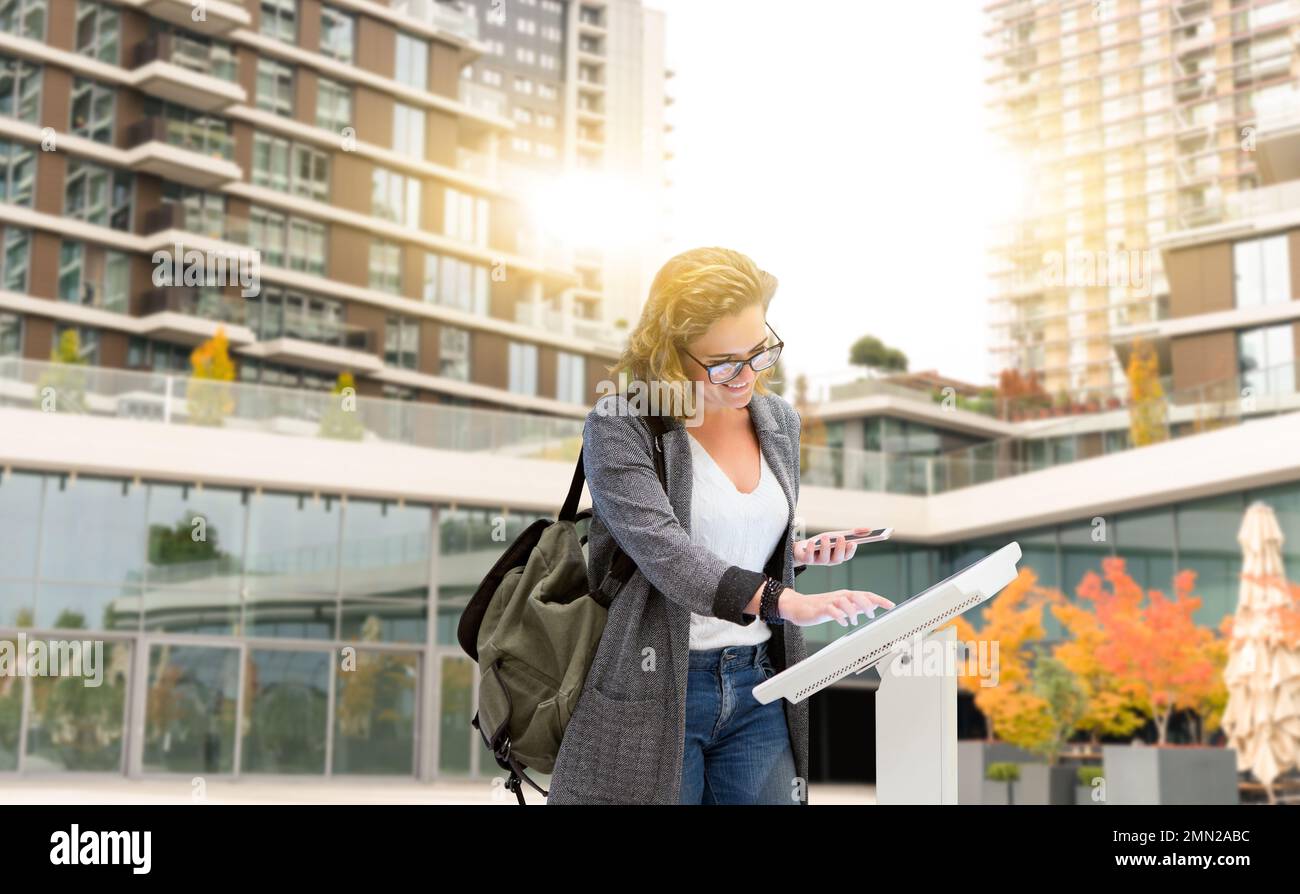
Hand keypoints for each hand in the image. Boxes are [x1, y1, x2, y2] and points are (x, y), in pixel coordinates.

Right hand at [778, 588, 894, 627]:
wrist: (798, 606)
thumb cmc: (820, 607)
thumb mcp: (841, 606)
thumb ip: (856, 606)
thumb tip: (872, 606)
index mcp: (846, 595)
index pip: (866, 595)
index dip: (879, 599)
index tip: (891, 605)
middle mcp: (840, 596)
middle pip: (857, 595)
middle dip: (867, 604)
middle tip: (871, 616)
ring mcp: (830, 601)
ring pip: (845, 601)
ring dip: (852, 611)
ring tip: (854, 622)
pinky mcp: (821, 608)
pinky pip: (832, 610)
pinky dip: (839, 616)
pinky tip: (842, 623)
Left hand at [793, 527, 876, 565]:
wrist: (802, 547)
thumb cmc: (822, 542)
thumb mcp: (836, 536)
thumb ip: (852, 533)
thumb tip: (869, 529)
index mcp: (838, 555)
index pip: (847, 556)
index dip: (851, 551)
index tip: (853, 543)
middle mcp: (830, 560)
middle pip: (837, 558)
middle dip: (840, 548)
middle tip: (841, 537)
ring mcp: (818, 561)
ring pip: (824, 558)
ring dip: (826, 546)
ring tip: (826, 536)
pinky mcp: (807, 560)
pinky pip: (809, 557)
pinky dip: (811, 549)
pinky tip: (812, 542)